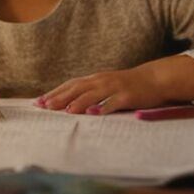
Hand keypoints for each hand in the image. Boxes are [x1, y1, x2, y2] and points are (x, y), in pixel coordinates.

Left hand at [35, 55, 193, 114]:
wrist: (155, 79)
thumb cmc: (128, 85)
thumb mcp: (106, 86)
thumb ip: (89, 92)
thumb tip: (68, 104)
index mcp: (95, 79)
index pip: (70, 85)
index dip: (54, 93)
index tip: (38, 102)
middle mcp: (102, 81)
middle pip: (77, 89)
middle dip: (60, 97)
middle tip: (44, 106)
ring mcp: (115, 88)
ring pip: (93, 95)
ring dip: (79, 102)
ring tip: (66, 111)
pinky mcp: (128, 96)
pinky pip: (114, 103)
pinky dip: (103, 108)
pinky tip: (94, 114)